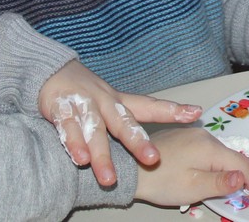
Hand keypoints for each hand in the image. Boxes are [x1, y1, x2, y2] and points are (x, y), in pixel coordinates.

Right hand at [39, 60, 202, 186]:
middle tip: (153, 159)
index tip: (195, 114)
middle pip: (125, 123)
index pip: (150, 106)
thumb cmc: (88, 93)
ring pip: (96, 131)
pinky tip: (80, 159)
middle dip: (139, 142)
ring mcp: (85, 105)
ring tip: (110, 177)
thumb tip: (177, 125)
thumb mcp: (114, 102)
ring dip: (103, 155)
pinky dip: (73, 143)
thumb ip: (138, 115)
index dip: (172, 110)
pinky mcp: (61, 108)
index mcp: (120, 102)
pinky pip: (67, 128)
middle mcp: (106, 102)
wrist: (52, 71)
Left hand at [134, 126, 248, 206]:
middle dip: (236, 174)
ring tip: (217, 185)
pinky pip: (204, 149)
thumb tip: (243, 178)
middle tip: (236, 194)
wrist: (129, 169)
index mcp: (210, 146)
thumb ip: (220, 183)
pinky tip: (200, 173)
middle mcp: (203, 134)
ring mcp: (191, 133)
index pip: (241, 162)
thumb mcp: (193, 188)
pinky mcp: (181, 135)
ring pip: (217, 152)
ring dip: (222, 168)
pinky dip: (209, 162)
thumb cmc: (161, 181)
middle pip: (230, 155)